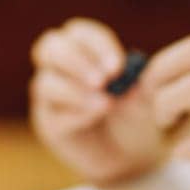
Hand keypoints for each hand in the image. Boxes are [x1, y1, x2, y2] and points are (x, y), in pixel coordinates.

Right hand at [29, 18, 163, 184]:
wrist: (131, 157)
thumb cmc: (135, 115)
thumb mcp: (142, 95)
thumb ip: (135, 81)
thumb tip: (126, 72)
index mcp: (83, 49)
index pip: (79, 33)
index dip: (97, 45)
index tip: (118, 66)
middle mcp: (59, 68)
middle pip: (50, 47)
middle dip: (77, 62)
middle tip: (103, 81)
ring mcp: (50, 97)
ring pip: (46, 83)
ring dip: (76, 91)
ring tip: (106, 103)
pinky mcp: (50, 125)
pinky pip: (53, 114)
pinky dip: (77, 113)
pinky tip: (98, 115)